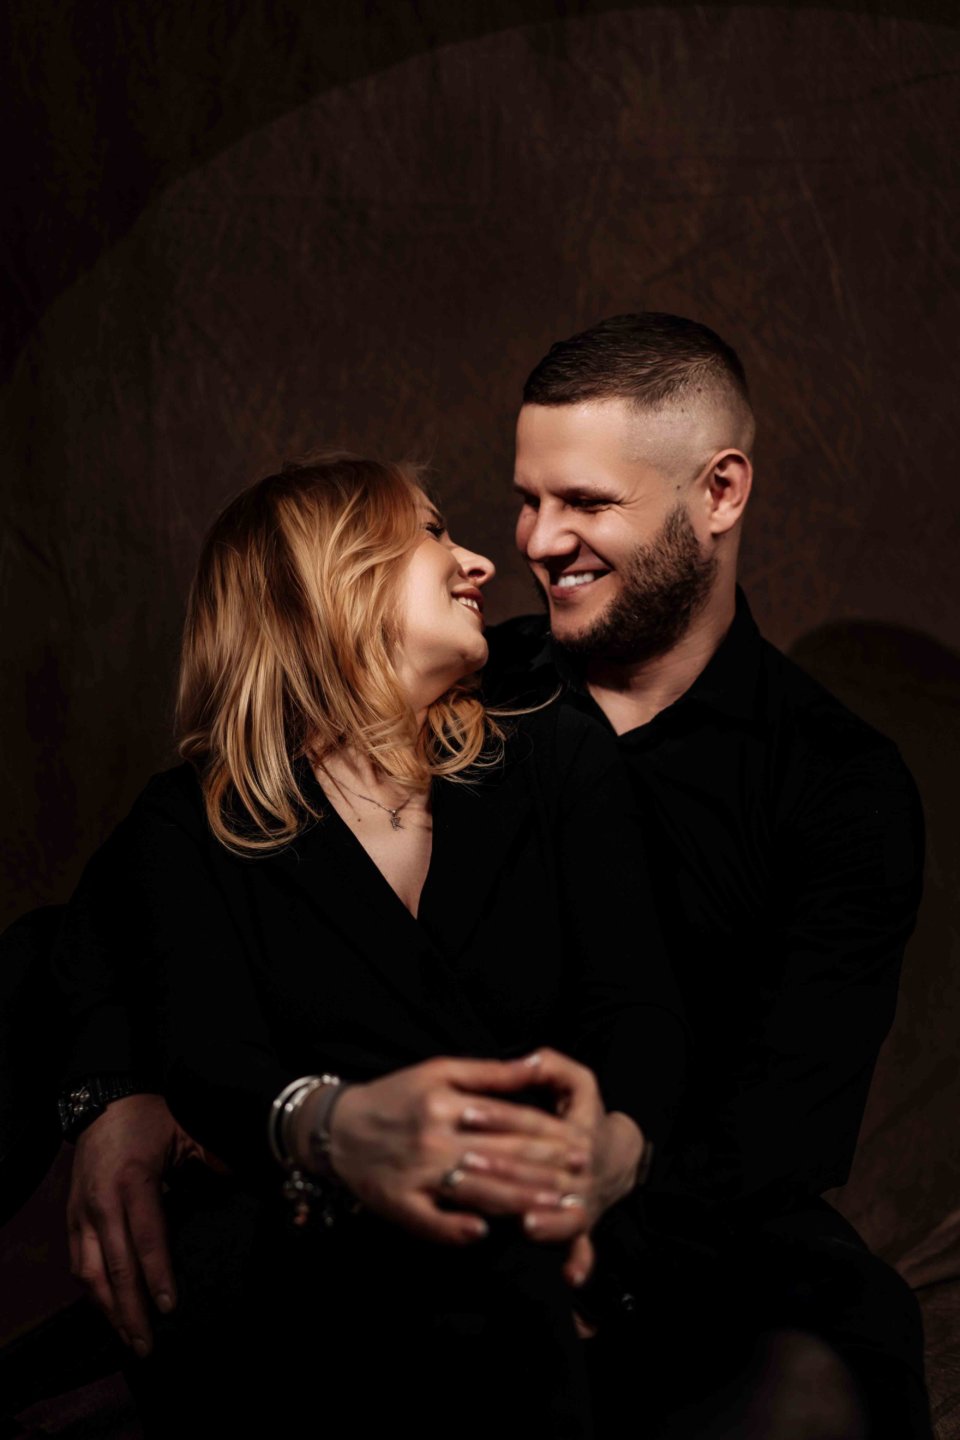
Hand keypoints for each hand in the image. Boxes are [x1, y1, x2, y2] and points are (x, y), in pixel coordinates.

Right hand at [66, 1093, 204, 1356]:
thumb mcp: (186, 1131)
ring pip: (90, 1273)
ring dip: (108, 1310)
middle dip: (131, 1310)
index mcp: (134, 1181)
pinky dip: (93, 1292)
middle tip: (148, 1345)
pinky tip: (109, 1311)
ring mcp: (81, 1213)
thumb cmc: (149, 1118)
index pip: (147, 1238)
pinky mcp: (71, 1218)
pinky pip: (78, 1263)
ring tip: (129, 1338)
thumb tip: (245, 1180)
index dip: (157, 1275)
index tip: (169, 1307)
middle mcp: (103, 1203)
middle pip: (115, 1267)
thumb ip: (213, 1159)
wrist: (102, 1102)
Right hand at [292, 1055, 587, 1245]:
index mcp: (447, 1103)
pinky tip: (486, 1234)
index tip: (582, 1144)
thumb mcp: (439, 1071)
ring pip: (477, 1191)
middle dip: (547, 1170)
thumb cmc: (396, 1095)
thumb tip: (535, 1064)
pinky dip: (458, 1230)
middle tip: (583, 1179)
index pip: (509, 1120)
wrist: (337, 1127)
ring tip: (556, 1208)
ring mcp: (416, 1174)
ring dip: (520, 1203)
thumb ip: (490, 1073)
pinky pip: (432, 1222)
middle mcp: (433, 1138)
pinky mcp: (398, 1203)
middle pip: (501, 1157)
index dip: (549, 1134)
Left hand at [491, 1049, 645, 1288]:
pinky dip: (579, 1259)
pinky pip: (582, 1244)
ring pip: (563, 1212)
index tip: (467, 1115)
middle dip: (505, 1171)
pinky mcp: (583, 1223)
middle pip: (543, 1172)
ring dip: (538, 1218)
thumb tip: (530, 1059)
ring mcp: (582, 1198)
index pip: (533, 1126)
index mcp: (575, 1132)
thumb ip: (554, 1068)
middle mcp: (579, 1167)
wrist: (618, 1157)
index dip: (500, 1119)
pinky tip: (570, 1274)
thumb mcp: (579, 1086)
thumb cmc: (587, 1118)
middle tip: (467, 1170)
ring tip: (506, 1218)